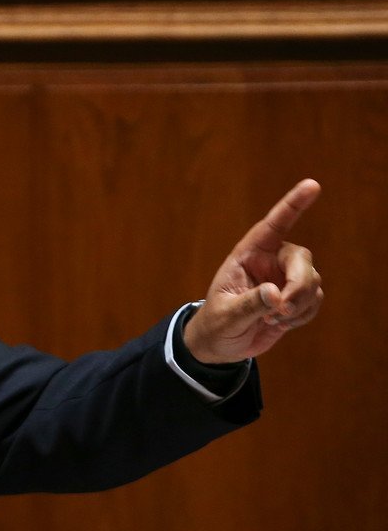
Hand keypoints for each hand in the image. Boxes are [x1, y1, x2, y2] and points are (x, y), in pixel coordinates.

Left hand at [184, 179, 323, 363]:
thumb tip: (276, 294)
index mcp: (247, 255)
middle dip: (299, 285)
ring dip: (299, 305)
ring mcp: (285, 278)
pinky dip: (302, 315)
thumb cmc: (216, 324)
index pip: (273, 225)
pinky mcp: (296, 297)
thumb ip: (250, 304)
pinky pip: (314, 300)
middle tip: (282, 310)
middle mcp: (269, 261)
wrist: (220, 344)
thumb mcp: (226, 315)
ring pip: (312, 282)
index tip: (312, 185)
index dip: (292, 205)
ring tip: (272, 320)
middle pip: (301, 259)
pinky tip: (279, 323)